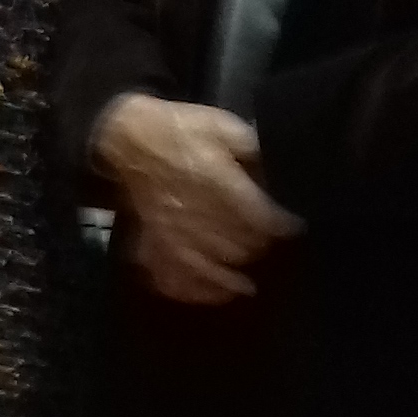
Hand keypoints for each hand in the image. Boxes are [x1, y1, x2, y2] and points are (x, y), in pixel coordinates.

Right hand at [95, 94, 302, 304]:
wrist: (125, 138)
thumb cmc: (178, 130)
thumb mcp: (221, 124)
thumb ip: (252, 148)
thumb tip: (277, 171)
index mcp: (218, 185)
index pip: (263, 220)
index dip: (284, 226)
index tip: (292, 225)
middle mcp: (198, 216)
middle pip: (243, 248)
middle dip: (261, 248)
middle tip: (268, 245)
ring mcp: (173, 235)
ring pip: (215, 268)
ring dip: (235, 275)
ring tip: (249, 282)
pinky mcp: (153, 244)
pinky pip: (176, 279)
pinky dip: (198, 291)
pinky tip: (215, 292)